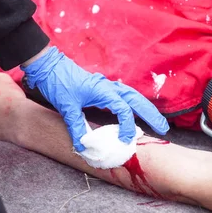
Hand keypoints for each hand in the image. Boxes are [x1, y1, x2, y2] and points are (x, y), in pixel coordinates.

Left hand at [21, 47, 168, 150]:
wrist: (47, 66)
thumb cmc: (58, 82)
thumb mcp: (66, 107)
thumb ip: (76, 127)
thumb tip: (84, 147)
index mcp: (103, 90)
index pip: (124, 110)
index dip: (127, 126)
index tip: (126, 139)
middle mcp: (108, 87)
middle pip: (136, 100)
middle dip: (151, 114)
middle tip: (164, 129)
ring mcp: (106, 86)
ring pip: (132, 96)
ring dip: (145, 108)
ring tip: (157, 121)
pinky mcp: (101, 88)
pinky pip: (124, 96)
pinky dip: (133, 104)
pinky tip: (137, 110)